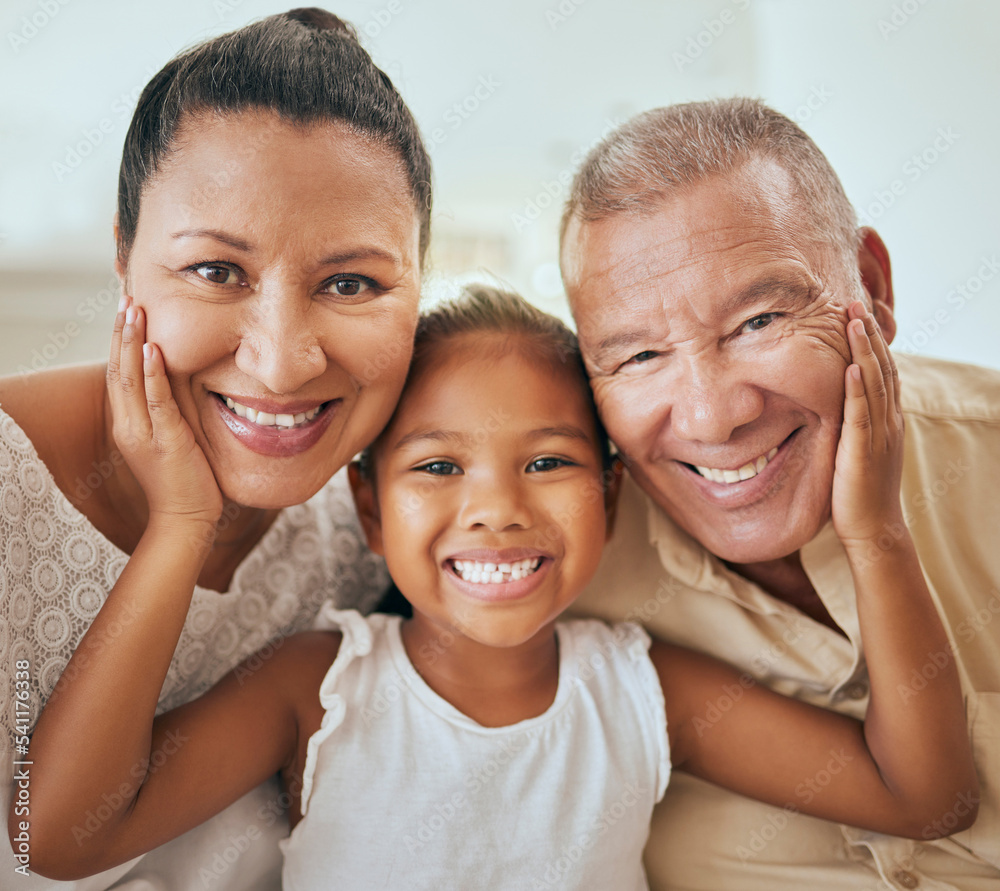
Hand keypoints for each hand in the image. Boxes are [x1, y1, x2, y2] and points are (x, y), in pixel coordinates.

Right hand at [106, 296, 222, 536]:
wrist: (186, 519)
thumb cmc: (186, 480)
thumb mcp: (173, 438)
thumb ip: (170, 412)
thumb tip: (181, 382)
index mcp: (130, 424)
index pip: (119, 374)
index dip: (120, 341)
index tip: (127, 310)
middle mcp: (130, 425)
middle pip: (118, 369)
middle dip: (122, 332)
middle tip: (126, 297)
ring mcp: (144, 434)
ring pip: (131, 380)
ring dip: (132, 342)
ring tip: (135, 310)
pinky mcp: (165, 442)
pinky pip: (156, 403)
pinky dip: (153, 375)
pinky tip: (153, 351)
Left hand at [831, 301, 905, 550]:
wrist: (872, 528)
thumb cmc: (858, 490)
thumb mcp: (855, 447)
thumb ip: (849, 423)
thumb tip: (830, 401)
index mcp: (886, 418)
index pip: (882, 370)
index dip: (872, 341)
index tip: (859, 314)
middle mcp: (887, 420)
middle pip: (881, 368)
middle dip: (869, 335)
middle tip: (854, 303)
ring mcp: (878, 434)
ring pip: (874, 384)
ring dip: (864, 350)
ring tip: (854, 320)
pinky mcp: (863, 450)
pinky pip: (861, 414)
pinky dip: (858, 389)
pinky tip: (850, 367)